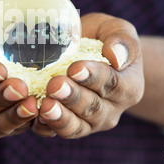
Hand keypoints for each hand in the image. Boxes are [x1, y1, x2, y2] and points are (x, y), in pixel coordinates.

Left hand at [32, 13, 143, 137]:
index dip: (93, 77)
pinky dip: (46, 127)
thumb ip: (122, 40)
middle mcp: (112, 110)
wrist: (91, 56)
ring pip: (76, 126)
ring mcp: (91, 123)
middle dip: (72, 97)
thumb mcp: (117, 30)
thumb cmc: (103, 40)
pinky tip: (35, 116)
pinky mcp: (71, 127)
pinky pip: (58, 132)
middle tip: (54, 85)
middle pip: (92, 107)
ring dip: (60, 117)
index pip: (111, 84)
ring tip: (45, 106)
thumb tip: (116, 56)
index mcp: (128, 86)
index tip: (75, 68)